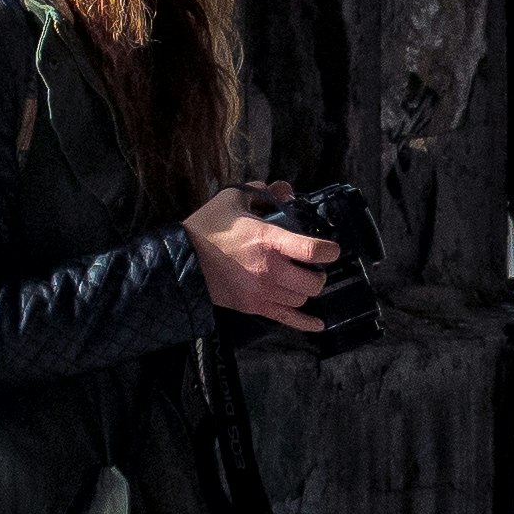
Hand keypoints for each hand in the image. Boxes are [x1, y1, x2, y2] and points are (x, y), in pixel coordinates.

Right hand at [186, 182, 340, 331]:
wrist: (181, 259)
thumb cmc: (207, 228)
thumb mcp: (233, 199)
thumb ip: (263, 193)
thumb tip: (285, 189)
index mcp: (268, 240)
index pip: (312, 250)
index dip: (329, 251)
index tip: (332, 249)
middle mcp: (269, 270)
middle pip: (313, 282)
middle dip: (317, 275)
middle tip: (311, 267)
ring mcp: (262, 292)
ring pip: (301, 300)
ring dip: (304, 291)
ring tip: (298, 281)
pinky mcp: (253, 306)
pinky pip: (287, 319)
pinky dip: (305, 323)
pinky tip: (319, 324)